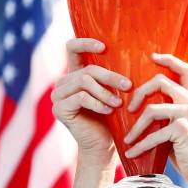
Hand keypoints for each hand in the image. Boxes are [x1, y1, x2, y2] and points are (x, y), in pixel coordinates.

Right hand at [52, 38, 131, 157]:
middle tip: (128, 85)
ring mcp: (58, 96)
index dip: (85, 43)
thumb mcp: (113, 91)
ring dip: (106, 92)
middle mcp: (63, 82)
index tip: (103, 47)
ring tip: (119, 103)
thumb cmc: (112, 117)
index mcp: (75, 74)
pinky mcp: (59, 109)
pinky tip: (109, 110)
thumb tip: (128, 53)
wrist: (103, 144)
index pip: (72, 48)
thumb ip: (112, 75)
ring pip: (84, 82)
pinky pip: (81, 98)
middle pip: (87, 70)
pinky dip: (98, 103)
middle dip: (110, 77)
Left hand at [122, 53, 187, 186]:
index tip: (152, 56)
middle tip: (128, 108)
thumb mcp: (178, 124)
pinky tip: (132, 152)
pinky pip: (154, 134)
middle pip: (161, 82)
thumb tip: (140, 102)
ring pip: (152, 109)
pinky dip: (140, 145)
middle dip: (139, 93)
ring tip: (128, 138)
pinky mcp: (182, 130)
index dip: (169, 59)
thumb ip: (167, 110)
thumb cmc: (186, 148)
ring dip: (136, 127)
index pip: (185, 69)